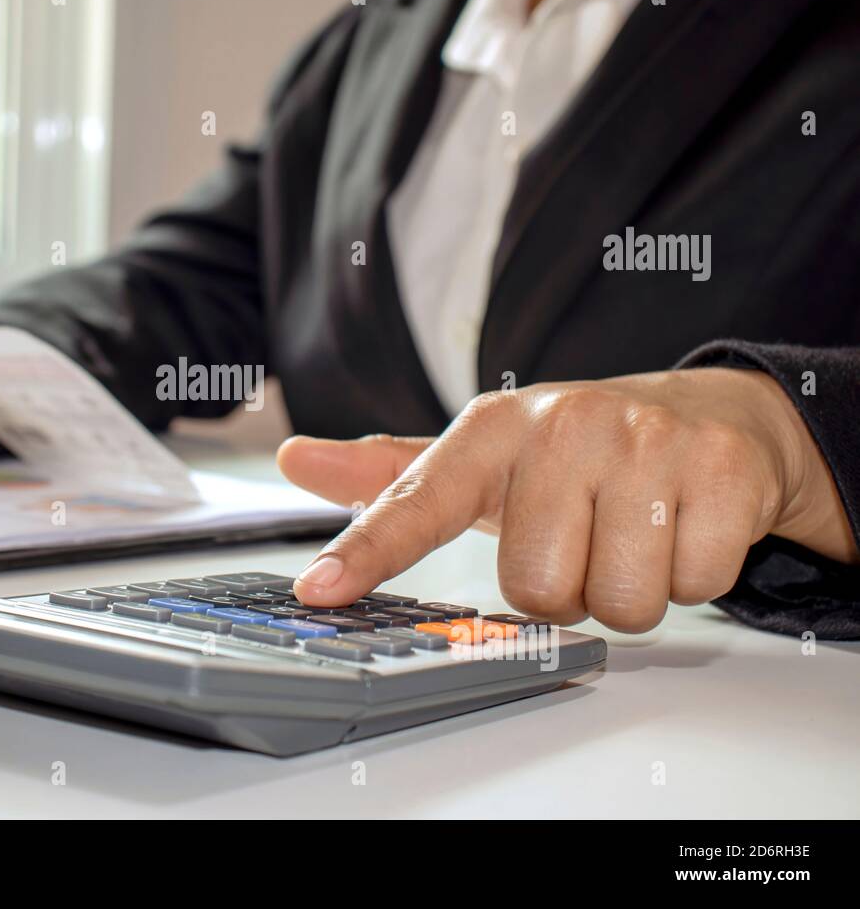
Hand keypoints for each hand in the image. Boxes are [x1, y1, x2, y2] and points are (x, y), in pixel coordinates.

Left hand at [278, 368, 856, 631]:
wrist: (709, 416)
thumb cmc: (576, 454)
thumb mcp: (483, 461)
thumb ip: (393, 477)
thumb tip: (297, 460)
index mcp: (489, 431)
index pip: (416, 501)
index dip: (367, 552)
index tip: (319, 590)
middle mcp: (562, 425)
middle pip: (537, 588)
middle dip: (565, 589)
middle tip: (583, 537)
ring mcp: (645, 441)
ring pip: (617, 600)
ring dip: (627, 589)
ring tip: (631, 531)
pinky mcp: (719, 469)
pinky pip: (691, 586)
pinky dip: (690, 576)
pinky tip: (682, 524)